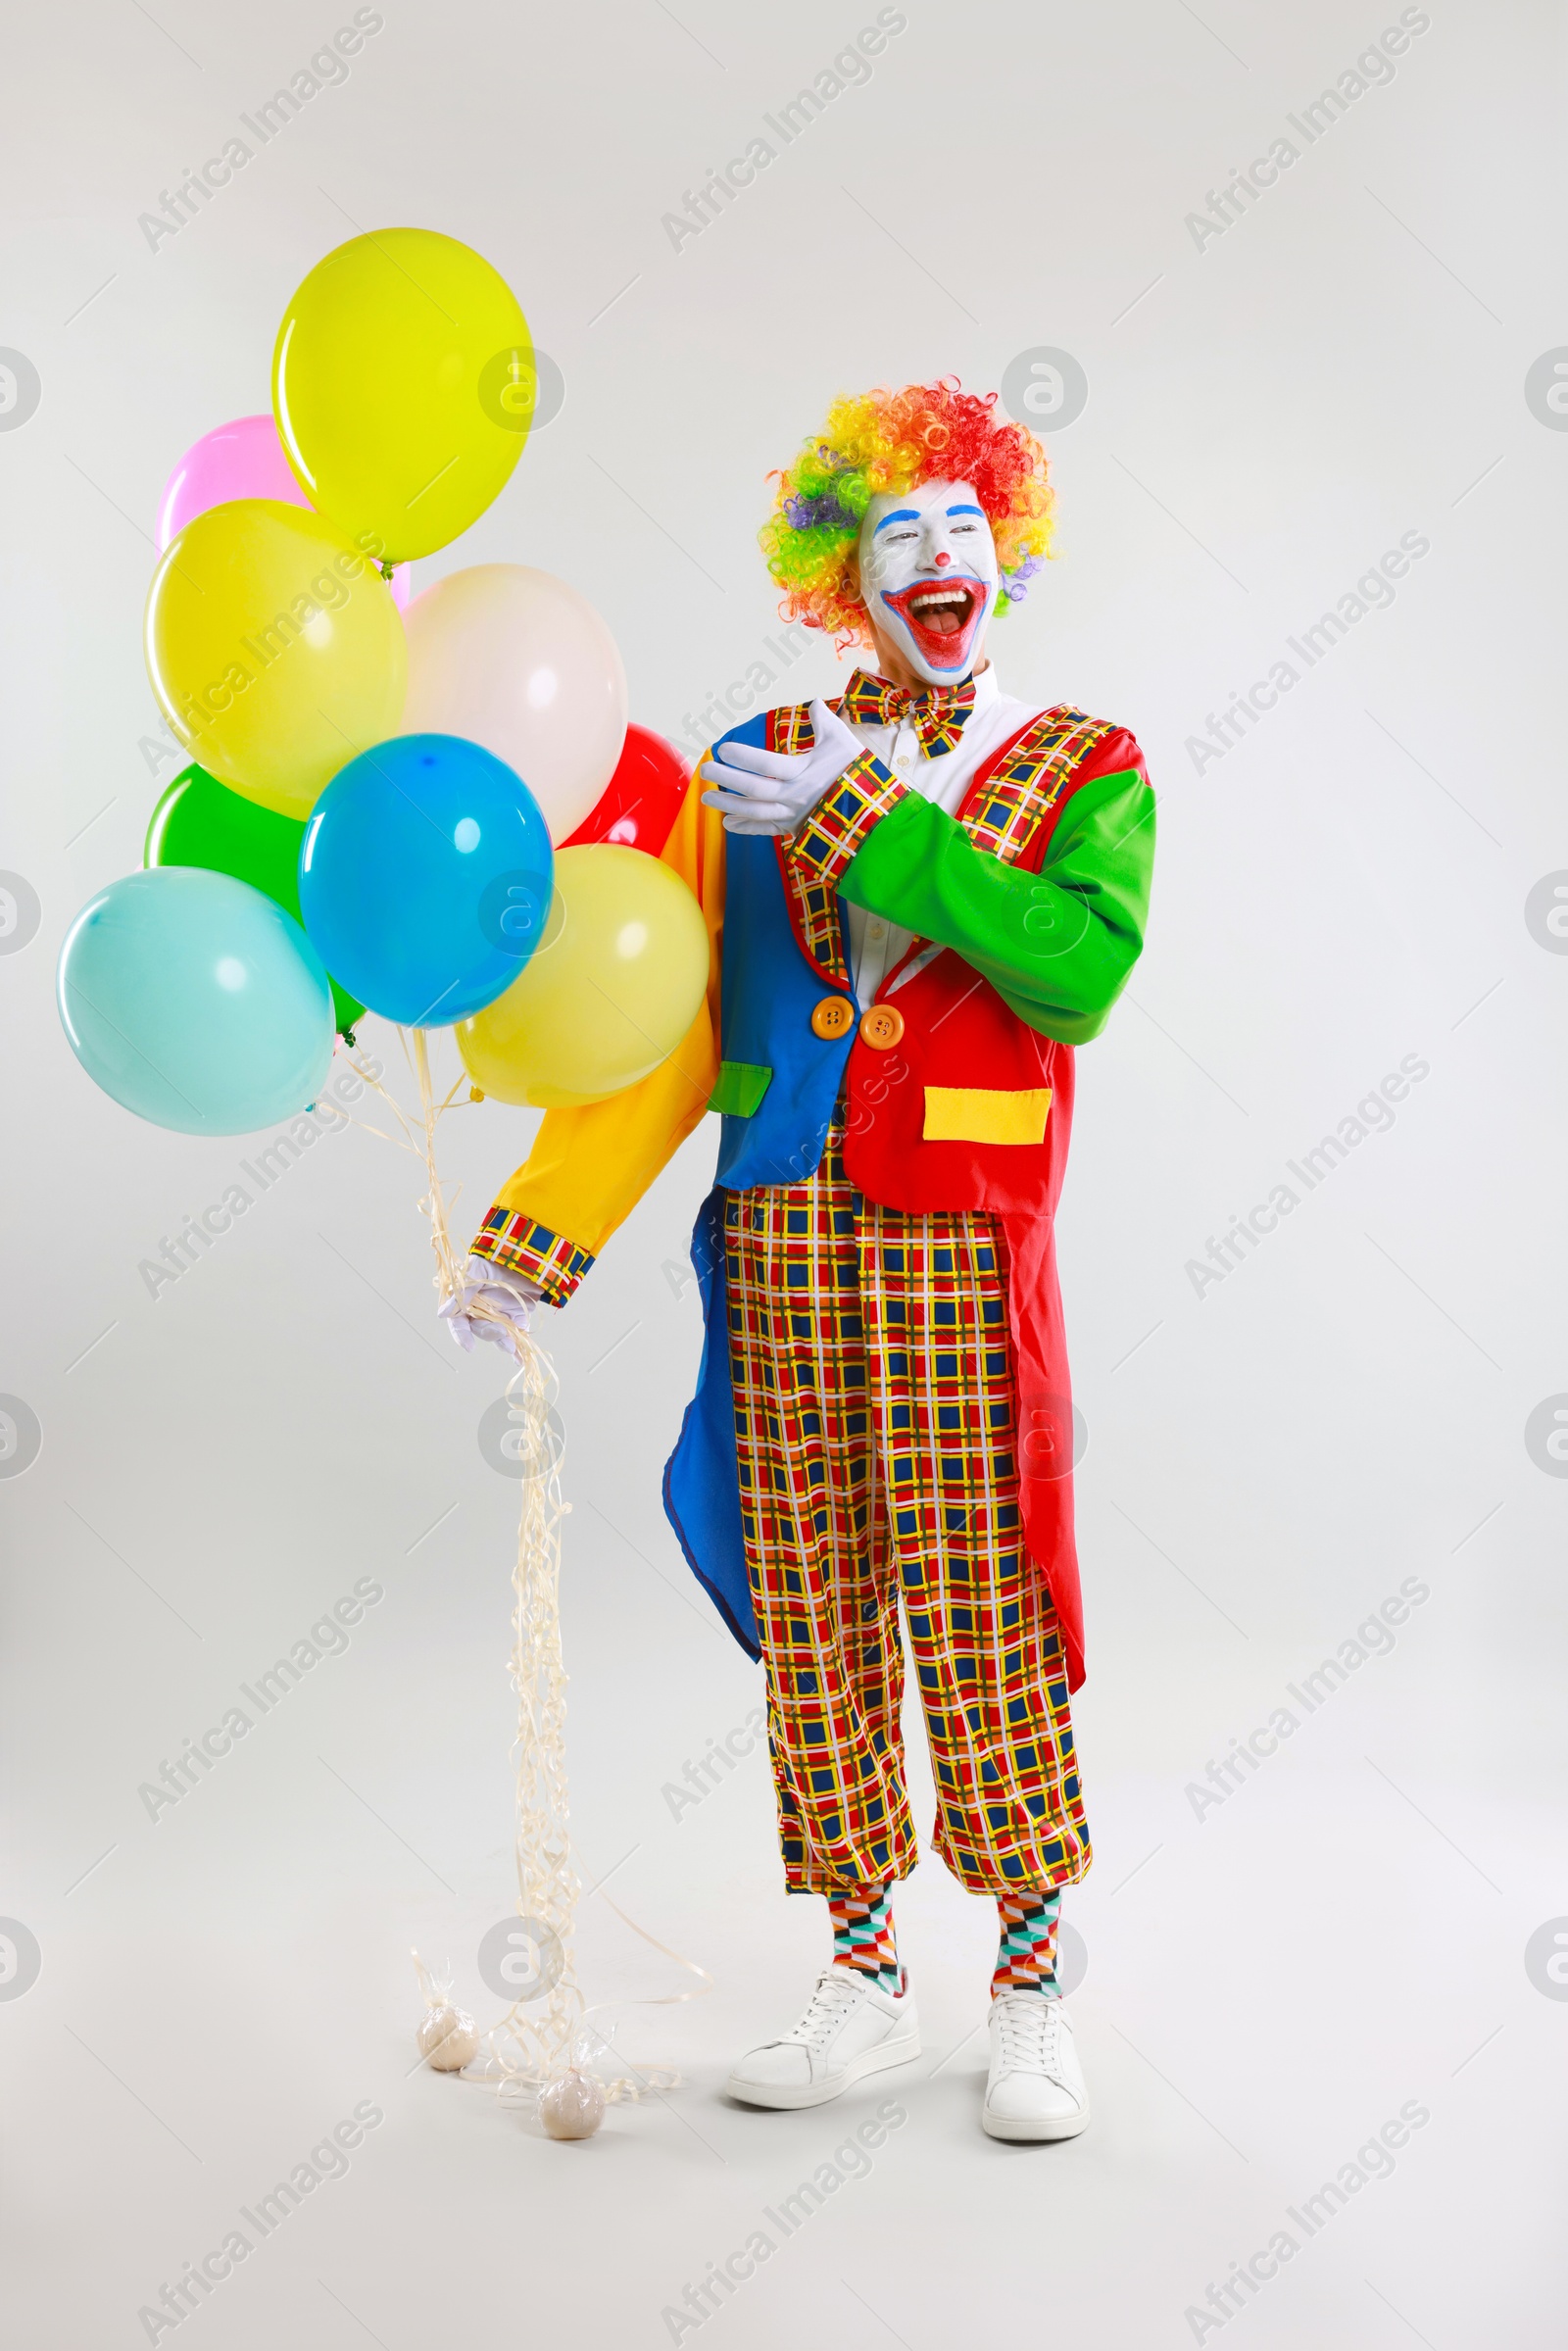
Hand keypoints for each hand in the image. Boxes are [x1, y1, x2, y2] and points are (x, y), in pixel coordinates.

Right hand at [438, 1255, 540, 1358]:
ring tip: (511, 1347)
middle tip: (500, 1331)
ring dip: (503, 1342)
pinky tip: (520, 1358)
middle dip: (489, 1333)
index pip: (458, 1321)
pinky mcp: (517, 1316)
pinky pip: (516, 1334)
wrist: (529, 1251)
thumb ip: (463, 1290)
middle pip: (480, 1329)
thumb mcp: (477, 1269)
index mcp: (466, 1299)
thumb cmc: (497, 1255)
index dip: (461, 1334)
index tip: (468, 1346)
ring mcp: (499, 1313)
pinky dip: (519, 1347)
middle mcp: (481, 1309)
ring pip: (498, 1335)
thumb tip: (442, 1314)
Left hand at [699, 697, 860, 834]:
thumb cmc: (856, 771)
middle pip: (753, 789)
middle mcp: (794, 795)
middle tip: (705, 771)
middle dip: (726, 780)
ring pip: (755, 813)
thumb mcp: (843, 741)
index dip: (742, 757)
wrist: (872, 809)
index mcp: (804, 771)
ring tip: (706, 799)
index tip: (722, 748)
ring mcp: (793, 815)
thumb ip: (824, 721)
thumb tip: (814, 702)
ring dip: (728, 806)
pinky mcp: (795, 828)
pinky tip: (728, 825)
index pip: (765, 763)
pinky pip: (767, 830)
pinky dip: (746, 829)